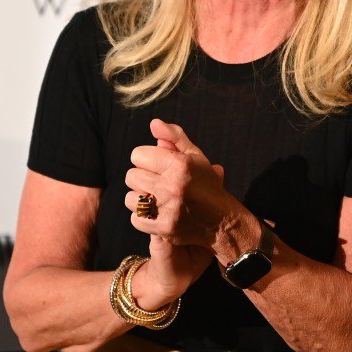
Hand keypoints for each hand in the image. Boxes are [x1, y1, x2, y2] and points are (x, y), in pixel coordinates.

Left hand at [125, 120, 226, 305]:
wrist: (220, 220)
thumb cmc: (205, 183)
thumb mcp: (194, 156)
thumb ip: (174, 136)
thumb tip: (153, 123)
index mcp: (179, 164)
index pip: (138, 155)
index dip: (145, 158)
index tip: (154, 164)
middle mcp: (172, 186)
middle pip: (131, 176)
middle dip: (141, 177)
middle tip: (154, 181)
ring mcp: (167, 209)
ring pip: (130, 198)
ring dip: (139, 197)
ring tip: (154, 197)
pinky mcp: (163, 228)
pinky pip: (135, 218)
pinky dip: (142, 216)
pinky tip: (155, 211)